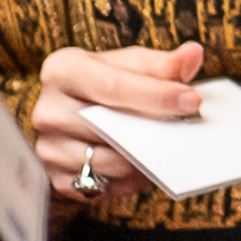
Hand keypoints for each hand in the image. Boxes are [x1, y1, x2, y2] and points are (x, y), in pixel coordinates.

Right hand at [34, 40, 209, 214]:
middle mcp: (48, 109)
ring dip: (143, 158)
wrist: (71, 111)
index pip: (112, 85)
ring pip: (108, 161)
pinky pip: (102, 186)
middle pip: (110, 126)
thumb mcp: (129, 64)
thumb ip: (161, 63)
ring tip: (165, 146)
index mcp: (62, 70)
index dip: (155, 94)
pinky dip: (128, 180)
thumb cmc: (103, 82)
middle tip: (187, 128)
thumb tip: (193, 54)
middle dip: (153, 128)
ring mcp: (49, 147)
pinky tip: (142, 165)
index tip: (191, 100)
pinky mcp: (56, 178)